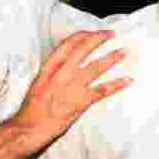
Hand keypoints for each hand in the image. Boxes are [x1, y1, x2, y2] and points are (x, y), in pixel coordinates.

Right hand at [12, 30, 129, 151]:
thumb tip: (65, 67)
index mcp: (50, 67)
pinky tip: (127, 80)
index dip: (82, 35)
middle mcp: (62, 72)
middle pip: (84, 49)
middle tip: (111, 33)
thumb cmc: (32, 108)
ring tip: (123, 51)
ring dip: (112, 57)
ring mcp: (73, 86)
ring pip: (97, 66)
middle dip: (99, 39)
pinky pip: (103, 90)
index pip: (68, 44)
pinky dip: (117, 84)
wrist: (31, 126)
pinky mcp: (81, 100)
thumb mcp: (38, 83)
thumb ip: (53, 73)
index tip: (91, 32)